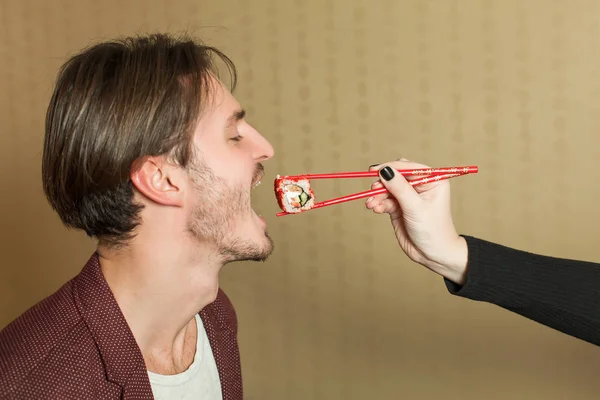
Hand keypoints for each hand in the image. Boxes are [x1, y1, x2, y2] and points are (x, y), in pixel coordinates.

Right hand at [366, 159, 467, 284]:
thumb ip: (400, 188)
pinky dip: (378, 204)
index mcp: (432, 180)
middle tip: (373, 189)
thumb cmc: (432, 230)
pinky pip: (385, 200)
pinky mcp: (398, 208)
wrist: (432, 254)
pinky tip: (375, 209)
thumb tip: (385, 170)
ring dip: (378, 195)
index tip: (375, 170)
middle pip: (396, 176)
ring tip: (371, 204)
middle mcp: (420, 186)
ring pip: (388, 189)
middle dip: (383, 182)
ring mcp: (408, 197)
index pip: (409, 167)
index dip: (391, 167)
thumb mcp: (416, 207)